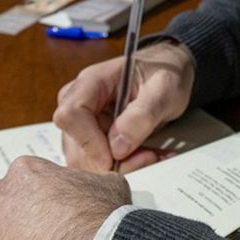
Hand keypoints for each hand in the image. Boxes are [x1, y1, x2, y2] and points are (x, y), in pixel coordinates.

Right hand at [53, 39, 196, 172]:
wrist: (169, 73)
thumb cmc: (165, 72)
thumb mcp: (164, 89)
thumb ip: (142, 115)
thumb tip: (117, 147)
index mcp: (91, 81)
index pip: (70, 115)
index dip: (88, 141)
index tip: (112, 158)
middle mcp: (80, 101)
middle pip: (74, 143)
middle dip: (109, 160)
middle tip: (147, 157)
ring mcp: (84, 121)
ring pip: (85, 159)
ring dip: (119, 166)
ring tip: (151, 154)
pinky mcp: (93, 137)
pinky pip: (98, 162)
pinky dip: (123, 167)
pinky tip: (144, 156)